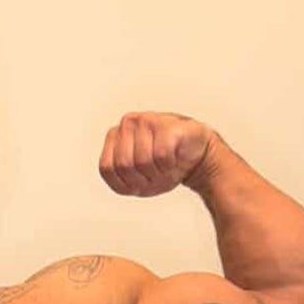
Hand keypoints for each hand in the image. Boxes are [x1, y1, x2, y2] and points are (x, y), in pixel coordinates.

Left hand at [99, 112, 217, 195]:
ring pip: (142, 161)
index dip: (124, 182)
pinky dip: (169, 166)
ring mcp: (146, 120)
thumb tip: (111, 168)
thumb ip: (115, 174)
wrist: (196, 156)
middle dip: (141, 178)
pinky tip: (174, 158)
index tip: (138, 181)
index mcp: (115, 136)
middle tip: (154, 174)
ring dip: (157, 173)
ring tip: (164, 166)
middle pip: (124, 165)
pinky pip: (161, 156)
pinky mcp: (167, 125)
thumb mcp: (133, 178)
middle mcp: (128, 124)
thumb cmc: (164, 166)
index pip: (107, 169)